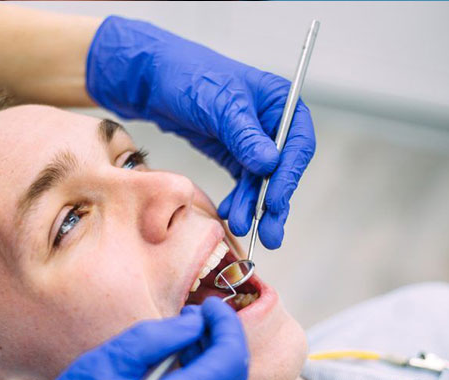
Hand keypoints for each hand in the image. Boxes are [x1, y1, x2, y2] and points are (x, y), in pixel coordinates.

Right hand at [0, 298, 248, 379]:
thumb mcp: (106, 363)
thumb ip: (157, 337)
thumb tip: (194, 323)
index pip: (230, 360)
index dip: (226, 325)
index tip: (209, 304)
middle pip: (231, 378)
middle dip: (221, 340)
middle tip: (196, 314)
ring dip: (209, 360)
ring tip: (180, 336)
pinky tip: (171, 366)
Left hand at [86, 16, 315, 248]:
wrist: (151, 79)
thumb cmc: (187, 76)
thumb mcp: (217, 103)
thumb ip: (244, 134)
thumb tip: (270, 164)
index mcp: (279, 101)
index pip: (297, 143)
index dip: (289, 175)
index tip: (274, 201)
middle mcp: (271, 122)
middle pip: (283, 168)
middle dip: (274, 202)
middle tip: (270, 233)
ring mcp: (253, 140)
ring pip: (262, 181)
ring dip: (254, 206)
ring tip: (242, 227)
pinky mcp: (234, 153)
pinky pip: (243, 183)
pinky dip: (240, 200)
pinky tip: (231, 214)